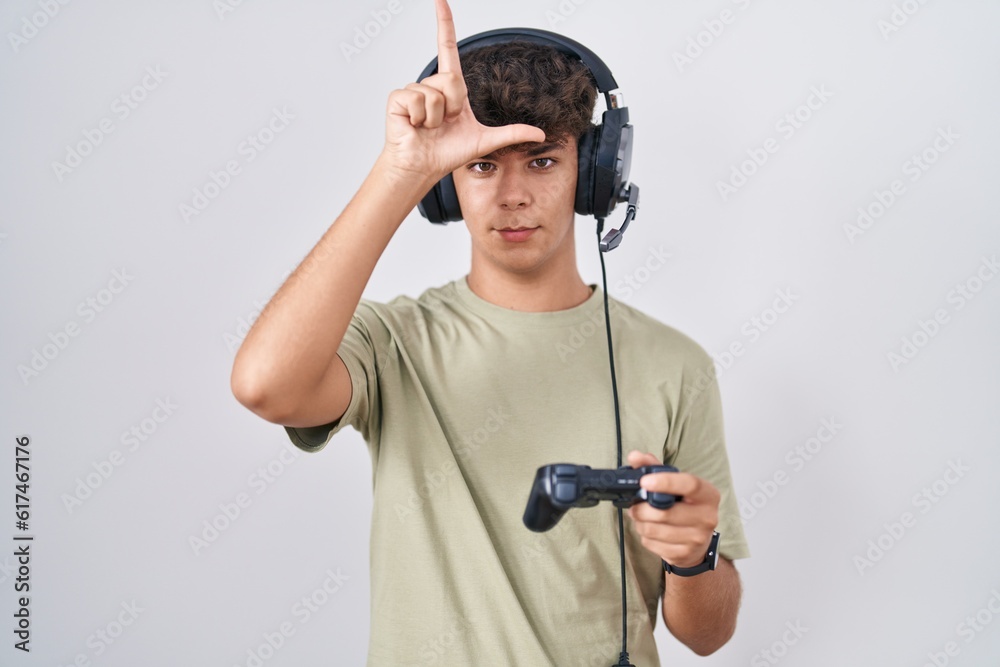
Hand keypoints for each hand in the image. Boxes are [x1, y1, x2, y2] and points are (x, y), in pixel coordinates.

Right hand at [381, 0, 544, 180]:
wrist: (423, 166)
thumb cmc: (447, 153)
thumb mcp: (485, 140)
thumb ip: (512, 133)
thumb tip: (541, 134)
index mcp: (451, 89)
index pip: (448, 49)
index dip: (444, 24)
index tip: (440, 1)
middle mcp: (432, 85)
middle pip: (452, 79)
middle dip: (452, 104)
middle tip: (444, 122)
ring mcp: (414, 90)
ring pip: (435, 92)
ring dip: (436, 116)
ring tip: (429, 127)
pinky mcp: (399, 99)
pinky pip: (418, 99)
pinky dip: (421, 118)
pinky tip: (416, 126)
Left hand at [626, 450, 719, 568]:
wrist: (698, 541)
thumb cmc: (685, 506)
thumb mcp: (675, 484)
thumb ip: (654, 467)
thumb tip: (634, 456)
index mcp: (708, 494)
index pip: (690, 484)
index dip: (665, 482)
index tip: (645, 481)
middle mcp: (707, 517)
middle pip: (665, 512)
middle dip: (641, 508)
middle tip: (634, 505)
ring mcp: (697, 538)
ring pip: (654, 529)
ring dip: (640, 522)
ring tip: (641, 517)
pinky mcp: (684, 554)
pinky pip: (652, 543)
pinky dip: (644, 536)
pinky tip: (650, 531)